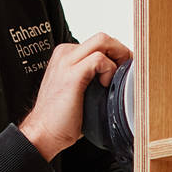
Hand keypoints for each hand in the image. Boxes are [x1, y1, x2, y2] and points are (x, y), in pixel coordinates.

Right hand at [19, 32, 131, 159]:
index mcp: (66, 56)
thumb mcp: (81, 91)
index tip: (126, 70)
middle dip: (122, 52)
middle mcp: (65, 54)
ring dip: (119, 57)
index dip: (117, 54)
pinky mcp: (72, 74)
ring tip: (118, 78)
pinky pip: (99, 59)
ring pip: (103, 41)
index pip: (99, 43)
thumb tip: (120, 77)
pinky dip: (110, 70)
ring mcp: (67, 62)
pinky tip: (106, 86)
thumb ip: (94, 78)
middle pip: (103, 38)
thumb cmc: (62, 118)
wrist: (43, 134)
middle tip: (128, 71)